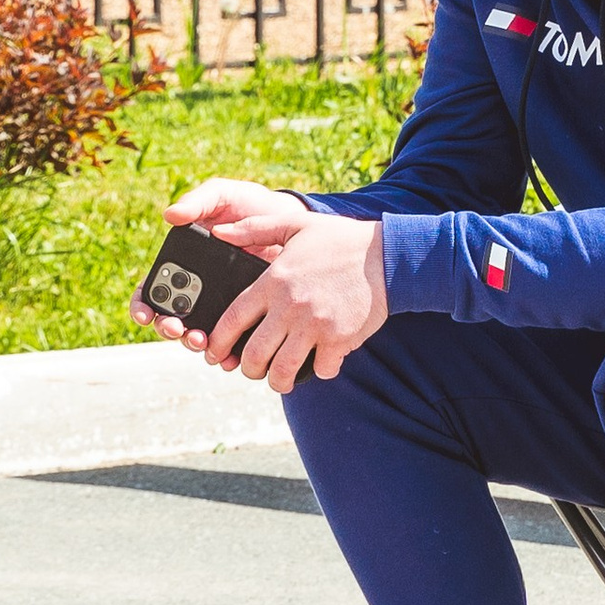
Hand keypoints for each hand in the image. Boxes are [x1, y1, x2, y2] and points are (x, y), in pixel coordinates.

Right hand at [130, 180, 309, 344]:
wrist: (292, 221)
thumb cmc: (252, 206)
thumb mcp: (225, 196)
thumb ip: (199, 202)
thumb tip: (170, 215)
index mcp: (183, 264)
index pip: (152, 290)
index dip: (143, 305)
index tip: (146, 313)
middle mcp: (197, 290)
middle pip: (171, 318)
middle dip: (169, 328)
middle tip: (179, 329)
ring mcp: (222, 306)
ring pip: (198, 335)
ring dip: (195, 343)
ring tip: (204, 342)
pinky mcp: (247, 315)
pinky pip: (233, 340)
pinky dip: (229, 351)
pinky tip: (231, 355)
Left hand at [180, 211, 387, 394]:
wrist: (388, 255)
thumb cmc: (341, 240)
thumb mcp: (296, 224)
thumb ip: (254, 228)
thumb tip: (219, 232)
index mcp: (273, 282)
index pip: (232, 320)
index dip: (218, 342)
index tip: (216, 352)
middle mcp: (290, 307)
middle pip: (254, 354)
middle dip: (248, 368)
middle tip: (253, 369)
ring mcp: (315, 325)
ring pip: (283, 370)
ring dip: (279, 380)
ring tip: (281, 378)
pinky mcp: (339, 339)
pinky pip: (322, 369)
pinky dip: (320, 371)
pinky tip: (322, 362)